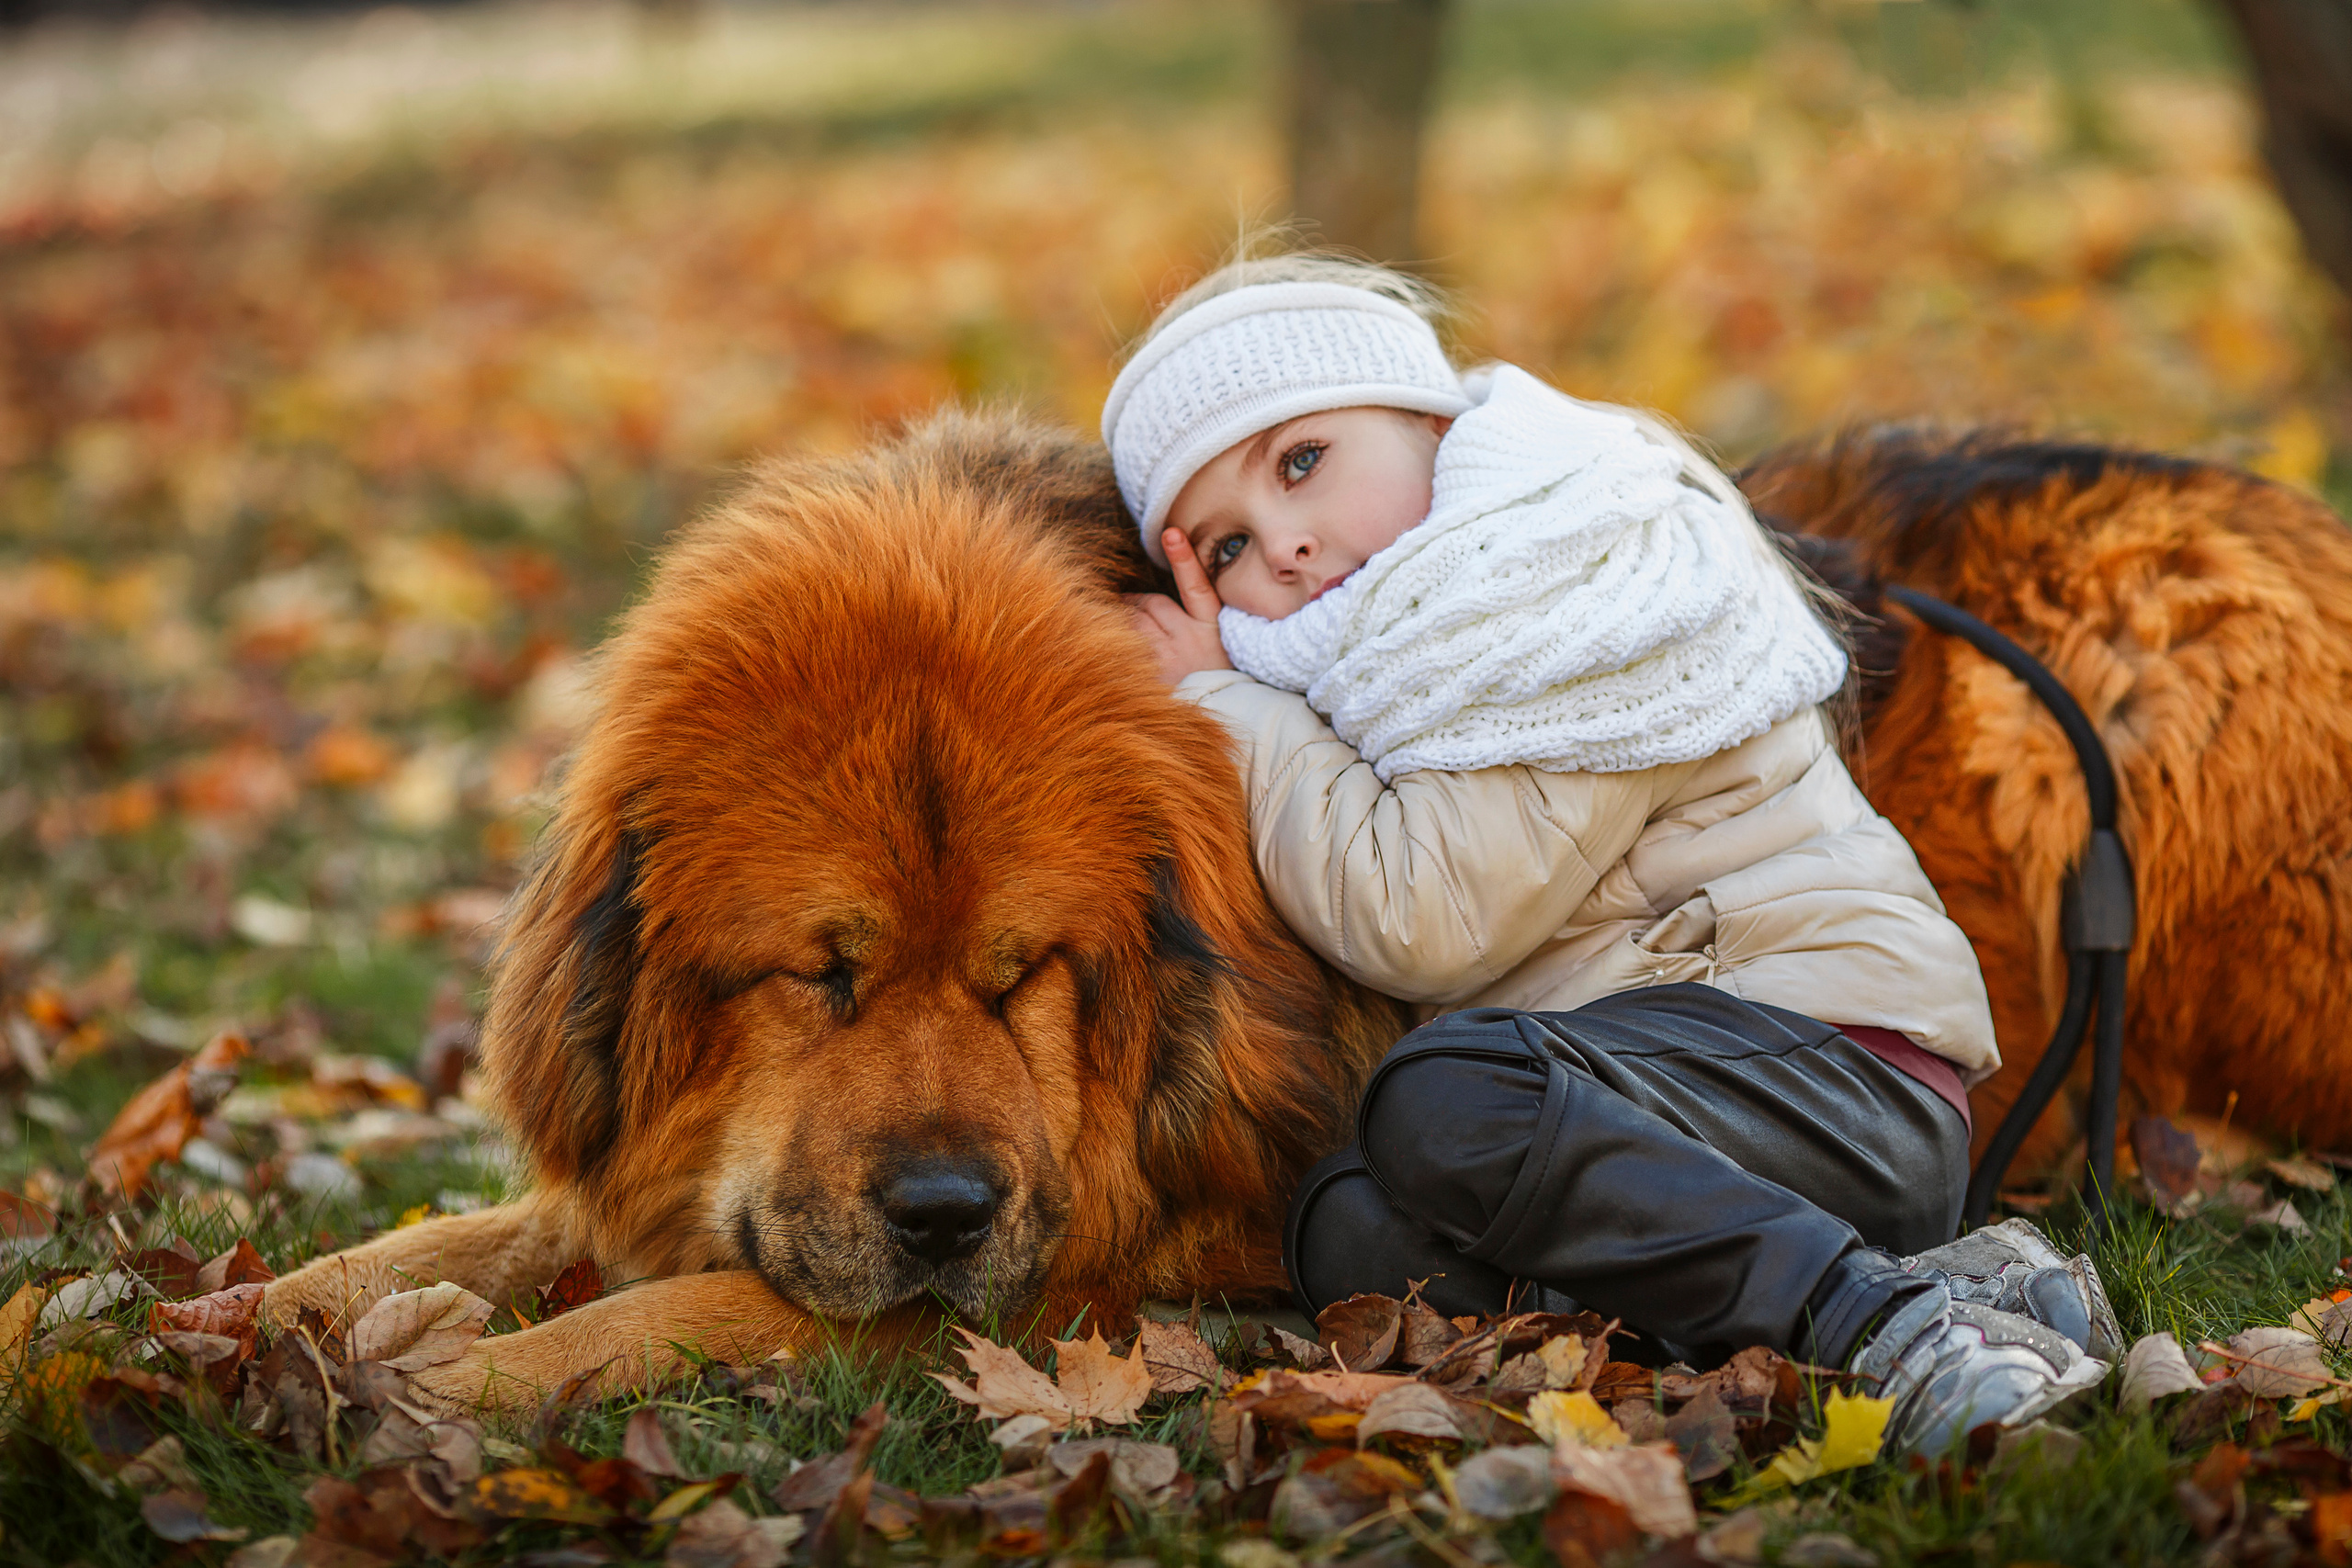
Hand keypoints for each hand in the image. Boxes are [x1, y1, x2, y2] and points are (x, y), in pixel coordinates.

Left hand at [1123, 528, 1230, 686]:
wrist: (1220, 718)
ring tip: (1121, 632)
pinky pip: (1122, 646)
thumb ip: (1191, 620)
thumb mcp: (1216, 645)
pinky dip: (1113, 641)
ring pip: (1133, 622)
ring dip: (1123, 621)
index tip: (1171, 534)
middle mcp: (1192, 642)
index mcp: (1213, 629)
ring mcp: (1169, 660)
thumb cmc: (1212, 676)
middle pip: (1150, 604)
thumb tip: (1144, 600)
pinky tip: (1109, 647)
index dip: (1184, 559)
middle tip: (1130, 612)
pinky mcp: (1151, 676)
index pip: (1197, 588)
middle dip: (1136, 605)